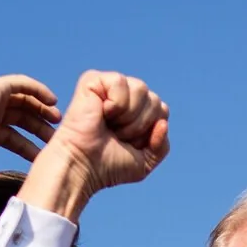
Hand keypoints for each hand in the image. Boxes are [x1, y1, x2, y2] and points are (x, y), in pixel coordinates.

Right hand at [0, 75, 59, 180]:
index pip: (12, 137)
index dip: (29, 146)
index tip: (46, 155)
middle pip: (21, 118)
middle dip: (40, 127)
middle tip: (58, 137)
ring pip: (24, 101)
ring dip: (42, 109)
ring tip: (58, 119)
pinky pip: (22, 84)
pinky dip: (38, 89)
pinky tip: (53, 101)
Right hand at [17, 70, 168, 219]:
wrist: (83, 166)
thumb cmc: (109, 167)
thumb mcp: (145, 163)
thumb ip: (162, 146)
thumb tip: (163, 122)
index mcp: (137, 112)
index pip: (162, 110)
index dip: (150, 131)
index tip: (130, 144)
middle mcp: (125, 96)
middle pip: (155, 100)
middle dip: (140, 125)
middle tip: (118, 135)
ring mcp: (109, 87)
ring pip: (141, 88)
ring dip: (129, 116)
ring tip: (110, 125)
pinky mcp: (93, 80)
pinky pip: (120, 82)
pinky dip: (115, 104)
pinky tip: (102, 112)